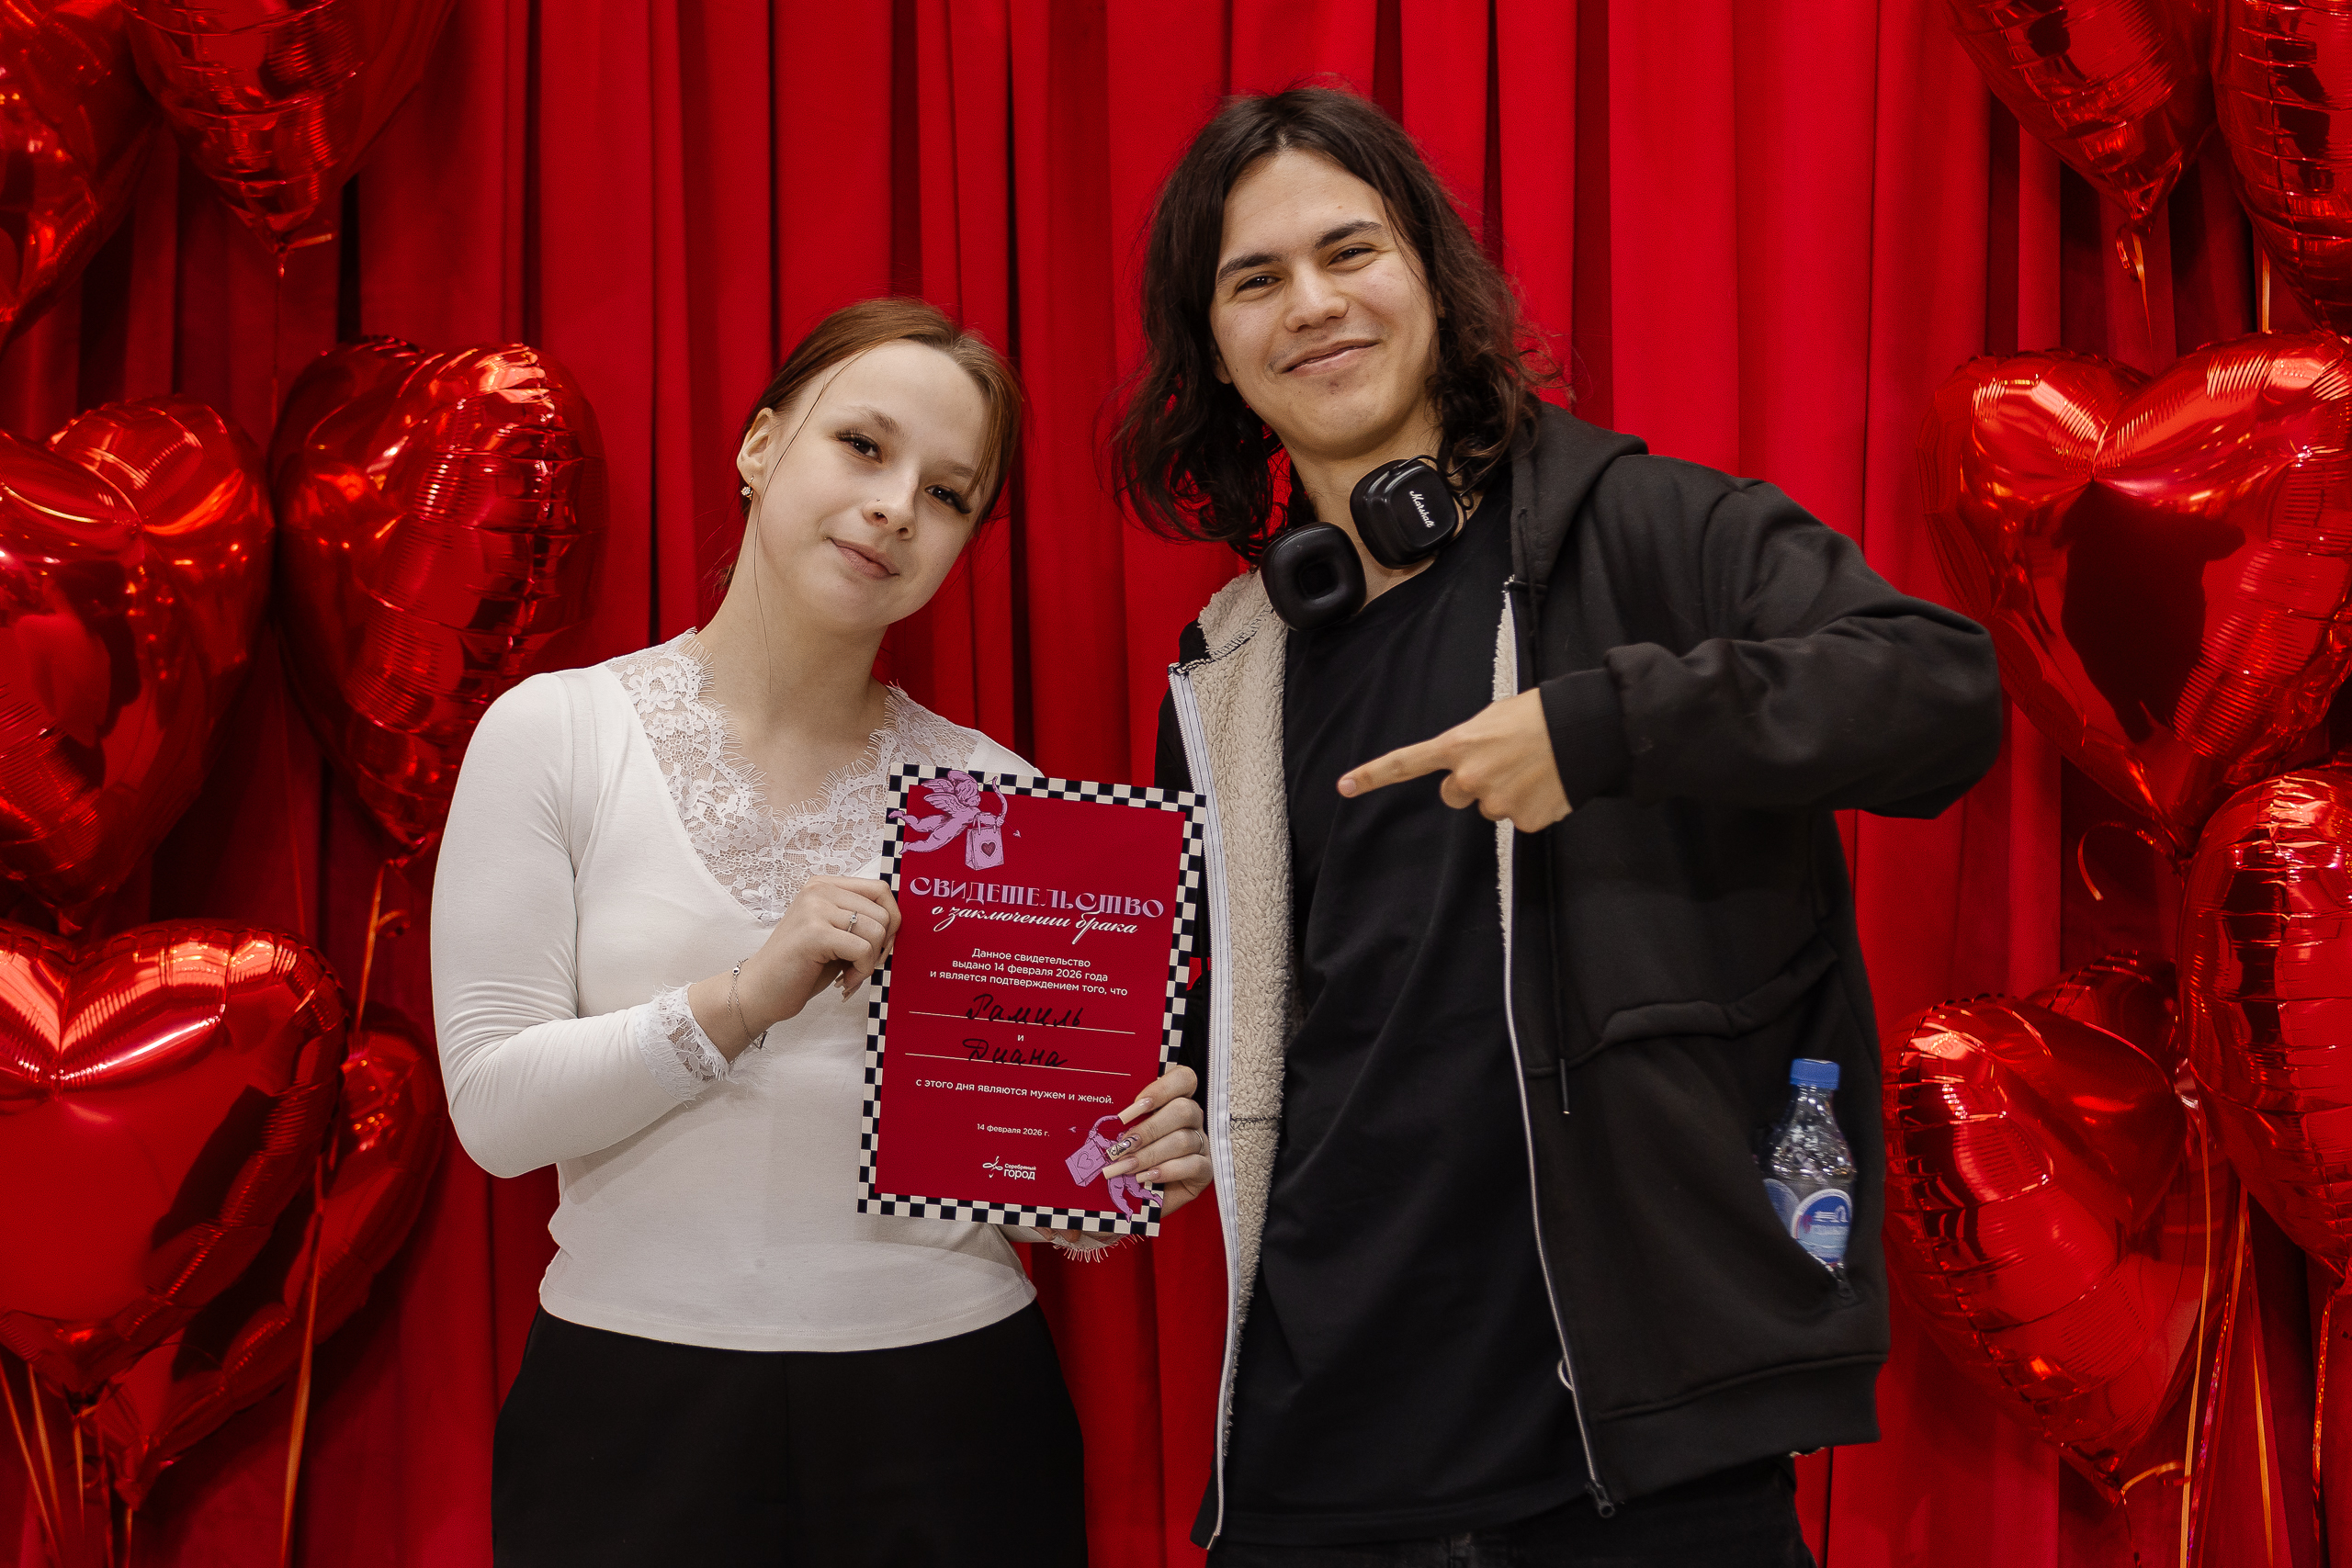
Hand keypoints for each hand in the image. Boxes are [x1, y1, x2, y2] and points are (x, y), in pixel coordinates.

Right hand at [690, 876, 899, 1056]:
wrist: (760, 992)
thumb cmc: (801, 967)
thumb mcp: (835, 934)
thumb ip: (860, 920)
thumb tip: (899, 922)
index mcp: (824, 885)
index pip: (881, 890)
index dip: (892, 921)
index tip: (879, 947)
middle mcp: (818, 890)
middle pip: (884, 913)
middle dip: (882, 947)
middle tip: (860, 965)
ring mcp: (814, 909)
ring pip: (877, 931)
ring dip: (870, 961)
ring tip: (848, 974)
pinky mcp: (814, 933)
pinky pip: (863, 950)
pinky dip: (861, 971)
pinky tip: (843, 981)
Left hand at [1101, 1064, 1210, 1215]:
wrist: (1138, 1199)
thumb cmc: (1129, 1161)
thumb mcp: (1124, 1137)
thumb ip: (1124, 1123)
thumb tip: (1105, 1114)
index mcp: (1174, 1101)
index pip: (1183, 1079)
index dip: (1161, 1088)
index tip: (1133, 1107)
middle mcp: (1192, 1120)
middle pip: (1183, 1110)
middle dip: (1148, 1129)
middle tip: (1122, 1145)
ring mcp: (1201, 1144)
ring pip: (1184, 1140)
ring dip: (1150, 1154)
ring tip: (1125, 1167)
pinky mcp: (1205, 1171)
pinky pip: (1193, 1165)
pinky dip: (1167, 1171)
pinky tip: (1146, 1177)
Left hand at [1337, 687, 1568, 831]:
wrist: (1584, 730)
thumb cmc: (1540, 715)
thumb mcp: (1493, 718)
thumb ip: (1470, 743)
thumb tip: (1466, 764)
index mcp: (1459, 746)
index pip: (1406, 763)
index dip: (1373, 775)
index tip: (1345, 786)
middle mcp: (1470, 778)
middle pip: (1454, 795)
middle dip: (1472, 783)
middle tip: (1503, 762)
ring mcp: (1496, 803)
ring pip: (1490, 807)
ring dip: (1506, 792)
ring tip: (1532, 768)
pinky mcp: (1523, 821)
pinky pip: (1520, 818)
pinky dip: (1532, 805)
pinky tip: (1547, 784)